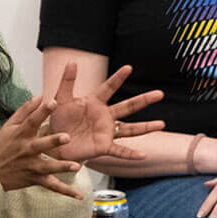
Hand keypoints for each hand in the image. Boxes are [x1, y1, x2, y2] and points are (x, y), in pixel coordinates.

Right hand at [0, 93, 80, 195]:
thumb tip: (39, 96)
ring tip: (76, 166)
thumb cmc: (2, 147)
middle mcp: (27, 150)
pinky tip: (78, 196)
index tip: (53, 102)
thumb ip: (24, 111)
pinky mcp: (34, 179)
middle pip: (41, 145)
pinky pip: (52, 186)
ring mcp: (31, 166)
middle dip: (54, 141)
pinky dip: (65, 192)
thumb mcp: (8, 126)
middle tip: (67, 138)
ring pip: (48, 167)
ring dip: (62, 167)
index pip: (31, 121)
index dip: (42, 111)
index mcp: (21, 135)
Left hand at [46, 62, 164, 160]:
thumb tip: (72, 62)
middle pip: (128, 106)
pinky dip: (130, 153)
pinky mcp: (103, 147)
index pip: (109, 88)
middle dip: (143, 100)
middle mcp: (105, 116)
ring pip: (130, 129)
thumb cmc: (59, 120)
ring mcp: (106, 132)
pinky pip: (119, 151)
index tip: (128, 67)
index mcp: (95, 102)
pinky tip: (142, 155)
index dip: (118, 78)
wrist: (55, 143)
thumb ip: (67, 82)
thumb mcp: (61, 100)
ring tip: (161, 124)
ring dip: (145, 127)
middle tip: (160, 93)